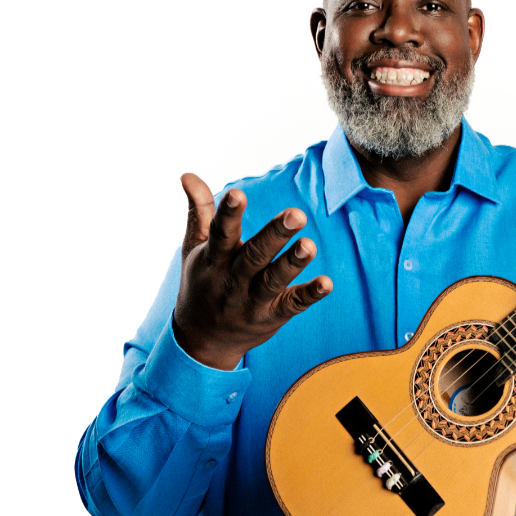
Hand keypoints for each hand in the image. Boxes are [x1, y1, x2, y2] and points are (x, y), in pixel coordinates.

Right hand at [172, 173, 332, 369]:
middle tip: (296, 214)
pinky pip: (292, 305)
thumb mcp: (195, 248)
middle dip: (274, 236)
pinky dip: (309, 296)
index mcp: (213, 259)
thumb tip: (188, 174)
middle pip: (254, 256)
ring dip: (293, 264)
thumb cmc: (202, 282)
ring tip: (309, 245)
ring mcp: (251, 301)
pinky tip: (327, 283)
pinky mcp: (271, 317)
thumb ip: (200, 211)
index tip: (238, 194)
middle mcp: (232, 280)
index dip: (228, 214)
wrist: (201, 341)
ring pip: (273, 281)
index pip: (220, 234)